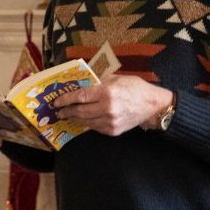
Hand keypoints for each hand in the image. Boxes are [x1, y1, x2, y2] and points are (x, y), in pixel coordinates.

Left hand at [53, 75, 171, 135]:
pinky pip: (94, 127)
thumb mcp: (117, 79)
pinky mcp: (113, 130)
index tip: (57, 101)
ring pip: (85, 121)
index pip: (80, 96)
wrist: (152, 106)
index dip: (66, 99)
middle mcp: (107, 108)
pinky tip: (81, 120)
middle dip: (67, 111)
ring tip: (67, 115)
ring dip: (74, 118)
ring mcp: (110, 122)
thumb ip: (99, 82)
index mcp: (107, 92)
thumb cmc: (135, 88)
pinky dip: (86, 123)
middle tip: (59, 111)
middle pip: (80, 111)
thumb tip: (82, 84)